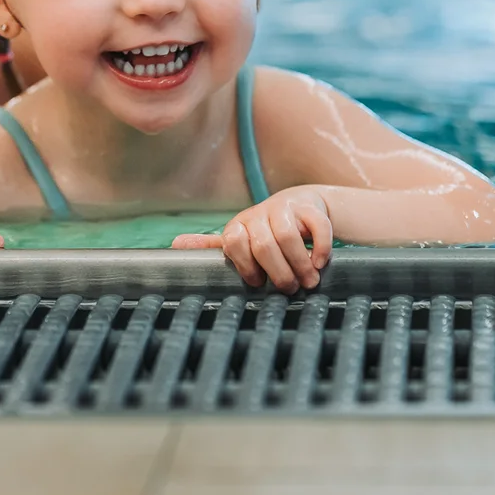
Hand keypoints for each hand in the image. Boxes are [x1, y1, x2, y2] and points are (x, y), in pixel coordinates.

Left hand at [171, 187, 332, 292]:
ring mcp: (285, 207)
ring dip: (300, 264)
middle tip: (290, 289)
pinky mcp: (310, 207)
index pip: (233, 243)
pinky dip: (320, 248)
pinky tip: (320, 262)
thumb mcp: (240, 239)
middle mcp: (259, 213)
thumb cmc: (266, 231)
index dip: (246, 266)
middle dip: (278, 273)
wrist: (301, 206)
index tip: (258, 283)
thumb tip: (174, 246)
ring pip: (288, 236)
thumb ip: (212, 247)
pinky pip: (317, 226)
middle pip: (264, 245)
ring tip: (308, 281)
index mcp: (239, 225)